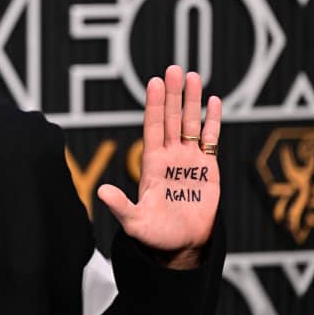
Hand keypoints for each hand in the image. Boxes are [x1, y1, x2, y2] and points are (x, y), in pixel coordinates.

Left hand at [97, 66, 220, 267]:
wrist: (180, 246)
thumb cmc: (154, 235)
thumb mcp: (135, 221)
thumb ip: (120, 206)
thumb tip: (100, 193)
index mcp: (152, 163)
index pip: (152, 127)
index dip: (153, 105)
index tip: (154, 82)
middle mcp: (169, 156)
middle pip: (170, 118)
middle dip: (173, 94)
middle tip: (174, 68)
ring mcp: (189, 160)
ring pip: (190, 123)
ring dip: (192, 101)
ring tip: (193, 76)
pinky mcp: (207, 169)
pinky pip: (210, 140)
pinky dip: (212, 121)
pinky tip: (213, 101)